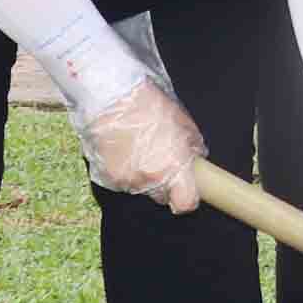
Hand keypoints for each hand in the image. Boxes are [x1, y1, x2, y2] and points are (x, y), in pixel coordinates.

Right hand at [76, 80, 205, 209]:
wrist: (112, 99)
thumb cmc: (150, 106)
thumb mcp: (182, 122)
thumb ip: (191, 146)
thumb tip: (194, 157)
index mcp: (174, 167)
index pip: (186, 203)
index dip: (187, 199)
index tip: (187, 191)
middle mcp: (151, 179)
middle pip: (162, 195)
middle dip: (164, 182)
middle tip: (160, 160)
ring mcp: (128, 180)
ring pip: (141, 188)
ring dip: (142, 176)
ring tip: (138, 150)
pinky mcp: (108, 177)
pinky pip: (122, 181)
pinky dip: (124, 171)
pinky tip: (123, 150)